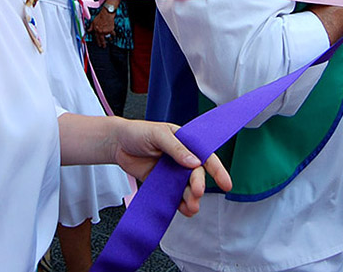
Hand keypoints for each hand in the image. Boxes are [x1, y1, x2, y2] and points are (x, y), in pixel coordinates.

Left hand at [90, 6, 114, 47]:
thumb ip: (91, 27)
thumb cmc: (100, 17)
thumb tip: (88, 31)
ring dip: (109, 39)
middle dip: (103, 44)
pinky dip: (113, 34)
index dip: (98, 42)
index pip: (97, 38)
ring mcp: (106, 31)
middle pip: (102, 40)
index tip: (99, 44)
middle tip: (104, 46)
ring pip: (108, 37)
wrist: (106, 14)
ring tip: (110, 40)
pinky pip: (113, 34)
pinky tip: (113, 35)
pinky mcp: (111, 30)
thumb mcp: (93, 22)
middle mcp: (101, 32)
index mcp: (96, 31)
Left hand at [110, 119, 231, 216]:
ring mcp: (171, 172)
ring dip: (191, 199)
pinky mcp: (161, 183)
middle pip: (196, 176)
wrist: (116, 143)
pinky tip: (183, 210)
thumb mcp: (158, 134)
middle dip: (198, 186)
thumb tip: (194, 162)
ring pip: (186, 188)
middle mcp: (181, 158)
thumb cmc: (138, 132)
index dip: (217, 169)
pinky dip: (178, 204)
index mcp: (185, 142)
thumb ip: (176, 148)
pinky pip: (173, 195)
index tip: (225, 183)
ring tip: (191, 207)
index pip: (205, 156)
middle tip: (196, 194)